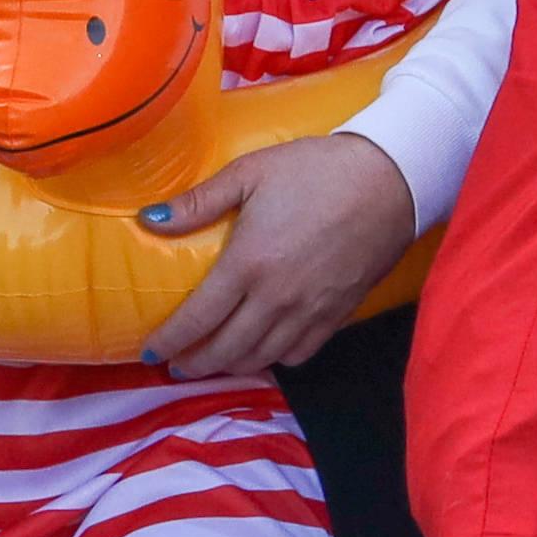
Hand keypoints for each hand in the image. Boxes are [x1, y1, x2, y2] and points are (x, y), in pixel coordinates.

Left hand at [131, 130, 420, 376]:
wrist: (388, 180)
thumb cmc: (315, 170)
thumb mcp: (250, 172)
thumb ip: (198, 202)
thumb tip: (148, 220)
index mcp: (248, 264)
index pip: (198, 319)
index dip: (170, 341)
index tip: (150, 351)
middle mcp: (276, 299)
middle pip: (226, 350)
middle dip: (194, 363)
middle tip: (175, 365)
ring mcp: (309, 312)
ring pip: (261, 358)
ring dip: (230, 366)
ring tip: (212, 362)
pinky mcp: (337, 315)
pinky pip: (299, 354)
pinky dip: (274, 360)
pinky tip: (262, 351)